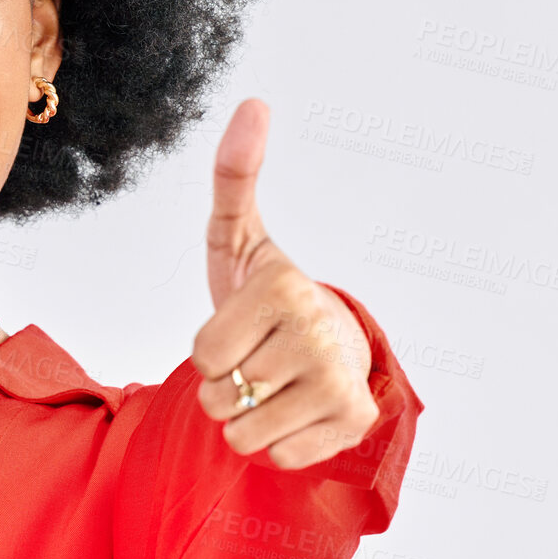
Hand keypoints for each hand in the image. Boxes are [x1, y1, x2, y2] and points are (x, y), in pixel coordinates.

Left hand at [190, 98, 378, 469]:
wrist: (322, 342)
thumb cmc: (263, 290)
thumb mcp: (237, 234)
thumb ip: (234, 174)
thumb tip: (254, 101)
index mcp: (283, 286)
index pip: (202, 356)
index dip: (206, 350)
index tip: (237, 327)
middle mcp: (320, 332)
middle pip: (219, 396)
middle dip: (224, 384)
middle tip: (255, 357)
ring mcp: (343, 380)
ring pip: (245, 434)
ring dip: (245, 418)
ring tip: (271, 383)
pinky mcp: (355, 423)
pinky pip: (278, 458)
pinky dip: (276, 443)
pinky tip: (294, 409)